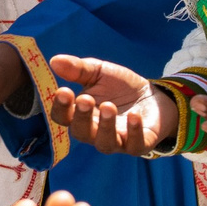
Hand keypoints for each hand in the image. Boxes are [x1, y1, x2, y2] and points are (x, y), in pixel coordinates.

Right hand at [46, 54, 176, 153]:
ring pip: (105, 143)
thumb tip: (54, 61)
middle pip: (81, 132)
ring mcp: (116, 141)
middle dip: (82, 117)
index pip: (63, 117)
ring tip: (108, 106)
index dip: (60, 107)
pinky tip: (134, 116)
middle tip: (85, 99)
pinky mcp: (139, 144)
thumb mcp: (98, 72)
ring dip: (105, 126)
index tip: (63, 91)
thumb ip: (78, 69)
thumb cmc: (119, 86)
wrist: (152, 96)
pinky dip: (134, 131)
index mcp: (80, 115)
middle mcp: (94, 132)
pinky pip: (134, 144)